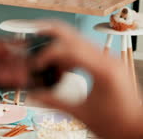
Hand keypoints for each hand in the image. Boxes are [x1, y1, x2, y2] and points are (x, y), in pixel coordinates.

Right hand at [30, 21, 142, 138]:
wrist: (138, 130)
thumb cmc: (118, 124)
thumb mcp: (82, 114)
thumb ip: (54, 101)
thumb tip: (33, 94)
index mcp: (103, 70)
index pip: (69, 49)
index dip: (47, 53)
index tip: (35, 63)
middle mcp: (107, 59)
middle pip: (72, 35)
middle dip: (49, 33)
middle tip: (30, 36)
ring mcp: (107, 59)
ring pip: (75, 40)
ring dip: (56, 46)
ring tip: (42, 60)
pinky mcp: (105, 64)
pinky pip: (82, 51)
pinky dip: (66, 55)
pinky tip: (58, 68)